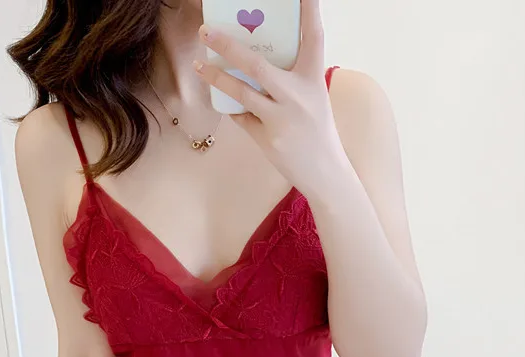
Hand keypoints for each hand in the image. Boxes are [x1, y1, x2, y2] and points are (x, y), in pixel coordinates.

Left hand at [195, 0, 347, 196]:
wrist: (324, 171)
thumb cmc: (317, 130)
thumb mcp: (313, 97)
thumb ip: (291, 78)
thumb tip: (256, 60)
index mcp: (313, 79)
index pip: (313, 37)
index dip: (309, 9)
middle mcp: (297, 95)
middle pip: (256, 64)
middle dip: (227, 46)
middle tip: (206, 32)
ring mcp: (281, 118)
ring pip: (241, 92)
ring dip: (216, 77)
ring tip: (200, 66)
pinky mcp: (268, 138)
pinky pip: (242, 117)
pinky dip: (233, 108)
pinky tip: (224, 100)